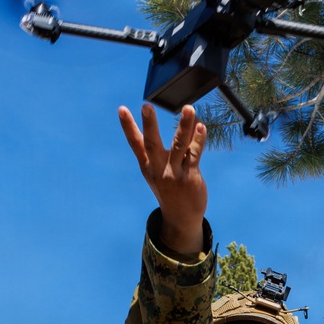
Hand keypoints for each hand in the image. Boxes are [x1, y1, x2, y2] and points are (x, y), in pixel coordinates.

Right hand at [118, 103, 207, 255]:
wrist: (181, 217)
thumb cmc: (171, 188)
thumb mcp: (161, 170)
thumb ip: (171, 147)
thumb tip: (186, 121)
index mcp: (147, 165)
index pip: (135, 143)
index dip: (128, 126)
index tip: (122, 109)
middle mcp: (158, 168)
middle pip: (152, 143)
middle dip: (149, 124)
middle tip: (146, 106)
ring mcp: (174, 173)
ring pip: (179, 146)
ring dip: (184, 127)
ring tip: (188, 109)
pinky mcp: (189, 177)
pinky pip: (194, 155)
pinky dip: (198, 140)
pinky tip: (201, 127)